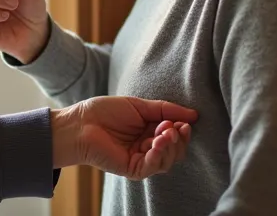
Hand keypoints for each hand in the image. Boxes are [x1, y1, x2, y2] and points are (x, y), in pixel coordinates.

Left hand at [51, 97, 196, 179]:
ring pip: (167, 161)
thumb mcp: (140, 106)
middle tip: (173, 127)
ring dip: (170, 146)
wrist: (81, 123)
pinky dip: (159, 155)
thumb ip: (166, 110)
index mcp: (150, 132)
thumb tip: (194, 114)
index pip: (176, 137)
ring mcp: (140, 160)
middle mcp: (147, 148)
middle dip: (178, 139)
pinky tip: (157, 142)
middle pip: (175, 151)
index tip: (185, 121)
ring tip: (165, 133)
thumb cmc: (106, 112)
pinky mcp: (132, 169)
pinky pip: (152, 167)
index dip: (183, 130)